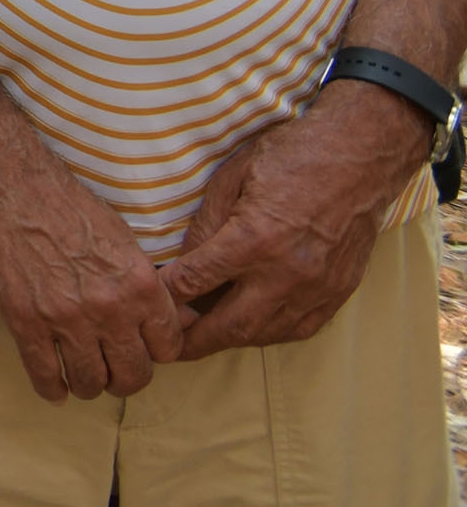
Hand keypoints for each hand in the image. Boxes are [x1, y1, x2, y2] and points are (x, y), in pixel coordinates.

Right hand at [0, 145, 182, 398]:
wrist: (8, 186)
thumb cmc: (66, 206)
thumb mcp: (123, 239)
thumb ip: (146, 283)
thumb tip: (175, 318)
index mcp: (140, 284)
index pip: (167, 348)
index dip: (155, 352)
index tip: (140, 349)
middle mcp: (109, 307)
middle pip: (133, 374)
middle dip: (125, 378)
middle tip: (113, 371)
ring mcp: (66, 318)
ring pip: (91, 381)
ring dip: (90, 385)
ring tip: (82, 376)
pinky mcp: (25, 322)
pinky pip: (45, 375)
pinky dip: (52, 389)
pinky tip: (54, 388)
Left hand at [162, 85, 428, 357]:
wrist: (360, 157)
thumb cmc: (291, 157)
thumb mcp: (231, 179)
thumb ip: (206, 226)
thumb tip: (183, 263)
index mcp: (254, 240)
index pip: (195, 282)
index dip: (166, 298)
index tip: (146, 305)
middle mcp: (286, 273)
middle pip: (229, 325)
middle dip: (194, 343)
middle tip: (167, 349)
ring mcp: (316, 288)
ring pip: (264, 334)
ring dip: (230, 341)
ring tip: (202, 340)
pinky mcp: (338, 292)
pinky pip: (298, 329)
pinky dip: (268, 334)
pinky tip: (249, 329)